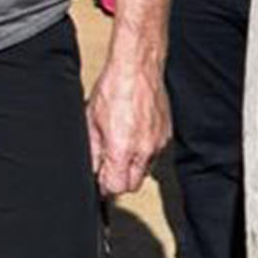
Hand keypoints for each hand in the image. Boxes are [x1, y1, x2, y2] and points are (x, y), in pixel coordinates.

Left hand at [87, 47, 170, 195]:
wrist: (136, 70)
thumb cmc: (113, 90)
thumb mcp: (91, 121)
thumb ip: (92, 150)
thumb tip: (90, 168)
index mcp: (123, 148)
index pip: (116, 187)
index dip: (105, 186)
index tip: (98, 180)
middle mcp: (144, 150)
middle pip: (132, 184)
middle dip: (118, 180)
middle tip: (106, 167)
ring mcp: (158, 144)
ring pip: (144, 170)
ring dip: (131, 166)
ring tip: (118, 148)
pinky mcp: (166, 136)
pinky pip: (154, 154)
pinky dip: (142, 152)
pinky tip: (131, 137)